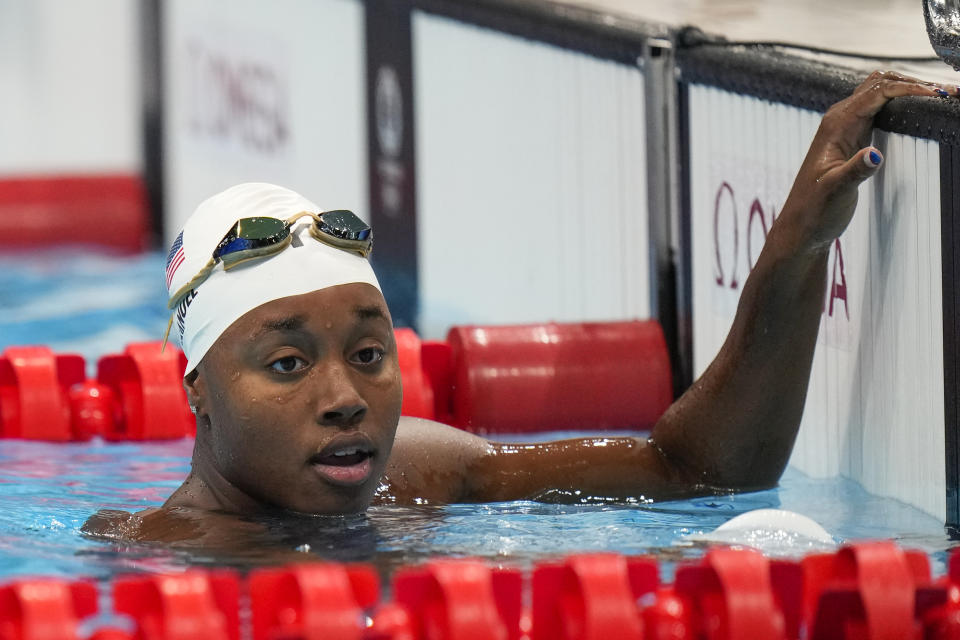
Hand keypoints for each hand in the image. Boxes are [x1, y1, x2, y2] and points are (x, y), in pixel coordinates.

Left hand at [781, 71, 954, 251]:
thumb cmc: (814, 209)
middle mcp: (840, 119)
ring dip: (910, 89)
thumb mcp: (836, 190)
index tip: (937, 94)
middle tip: (948, 92)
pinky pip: (881, 108)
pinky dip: (904, 102)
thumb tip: (874, 154)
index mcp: (836, 125)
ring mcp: (848, 127)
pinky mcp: (856, 137)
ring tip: (942, 96)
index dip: (909, 88)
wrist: (802, 225)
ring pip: (881, 92)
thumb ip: (855, 171)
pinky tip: (923, 109)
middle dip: (915, 82)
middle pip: (881, 83)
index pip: (877, 92)